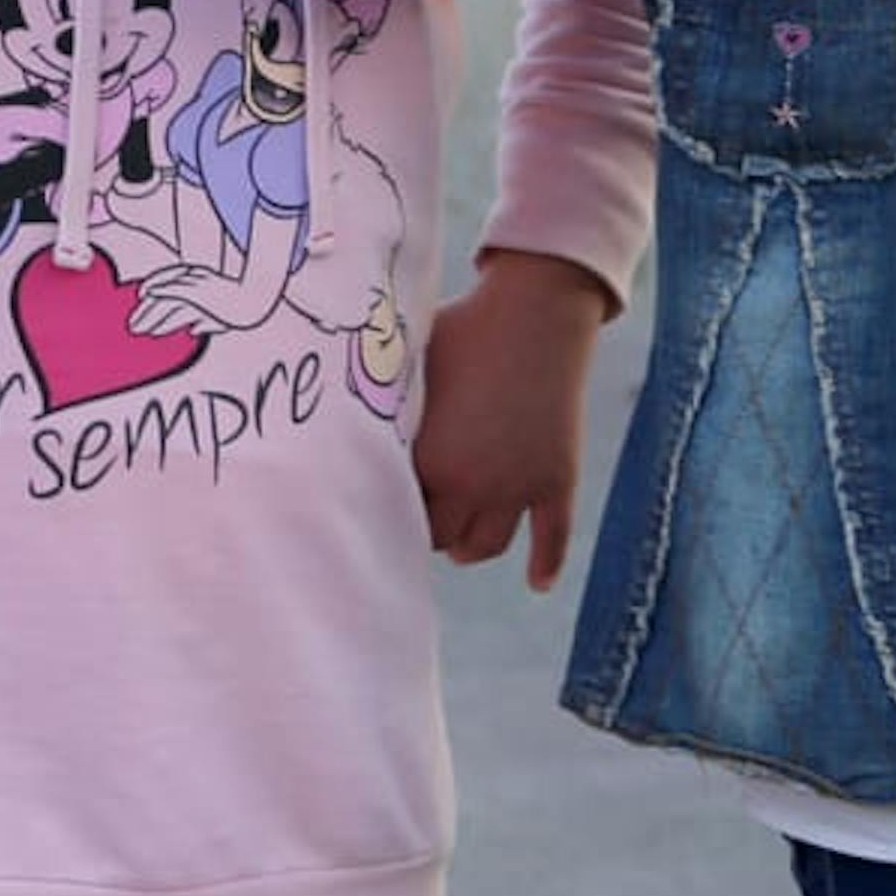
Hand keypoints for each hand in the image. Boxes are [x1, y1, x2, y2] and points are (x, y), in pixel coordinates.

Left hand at [411, 252, 613, 587]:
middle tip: (420, 521)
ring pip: (487, 545)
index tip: (379, 502)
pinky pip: (553, 539)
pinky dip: (547, 564)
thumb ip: (384, 408)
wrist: (535, 313)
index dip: (386, 506)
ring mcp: (518, 488)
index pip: (396, 512)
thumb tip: (340, 418)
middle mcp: (472, 487)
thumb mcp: (408, 368)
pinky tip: (537, 582)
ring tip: (461, 543)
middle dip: (428, 531)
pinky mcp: (556, 480)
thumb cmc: (461, 331)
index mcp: (428, 464)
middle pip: (440, 539)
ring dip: (471, 547)